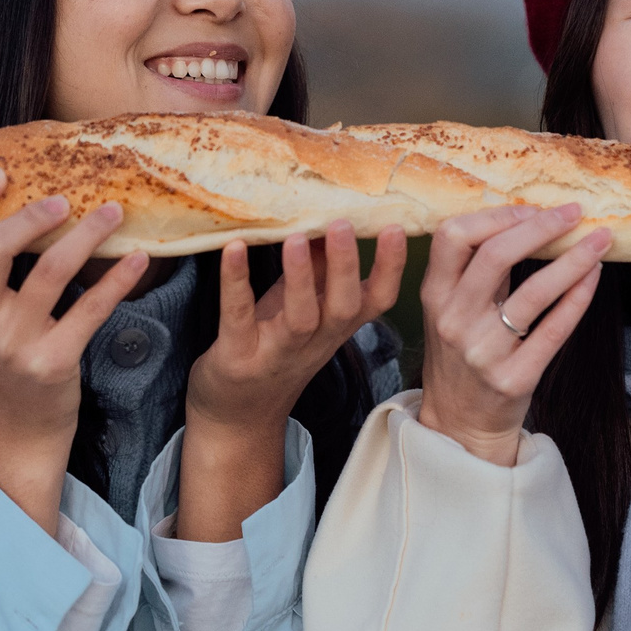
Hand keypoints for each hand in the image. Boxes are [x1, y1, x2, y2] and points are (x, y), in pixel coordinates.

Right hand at [0, 168, 145, 532]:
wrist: (9, 444)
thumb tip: (2, 215)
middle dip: (30, 214)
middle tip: (63, 197)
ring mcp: (14, 344)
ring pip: (51, 273)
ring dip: (86, 234)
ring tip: (112, 211)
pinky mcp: (54, 363)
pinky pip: (90, 311)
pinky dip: (118, 280)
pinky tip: (137, 258)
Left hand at [176, 223, 408, 539]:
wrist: (238, 416)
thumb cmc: (273, 348)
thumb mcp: (304, 308)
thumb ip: (319, 268)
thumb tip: (328, 215)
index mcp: (336, 328)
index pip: (378, 301)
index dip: (391, 268)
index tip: (396, 229)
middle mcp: (314, 342)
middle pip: (343, 308)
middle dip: (347, 266)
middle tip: (343, 224)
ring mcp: (277, 352)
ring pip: (300, 317)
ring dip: (302, 276)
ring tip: (297, 238)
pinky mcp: (238, 357)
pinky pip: (239, 317)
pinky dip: (236, 282)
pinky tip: (234, 249)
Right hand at [417, 204, 611, 465]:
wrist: (461, 425)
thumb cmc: (463, 355)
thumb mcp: (452, 310)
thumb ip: (479, 271)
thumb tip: (529, 221)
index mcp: (435, 295)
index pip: (453, 235)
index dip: (496, 215)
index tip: (531, 209)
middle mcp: (453, 321)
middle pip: (495, 256)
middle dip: (541, 227)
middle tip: (574, 213)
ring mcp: (483, 353)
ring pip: (533, 293)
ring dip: (573, 260)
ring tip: (600, 240)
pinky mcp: (514, 379)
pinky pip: (554, 331)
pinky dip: (577, 298)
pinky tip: (594, 276)